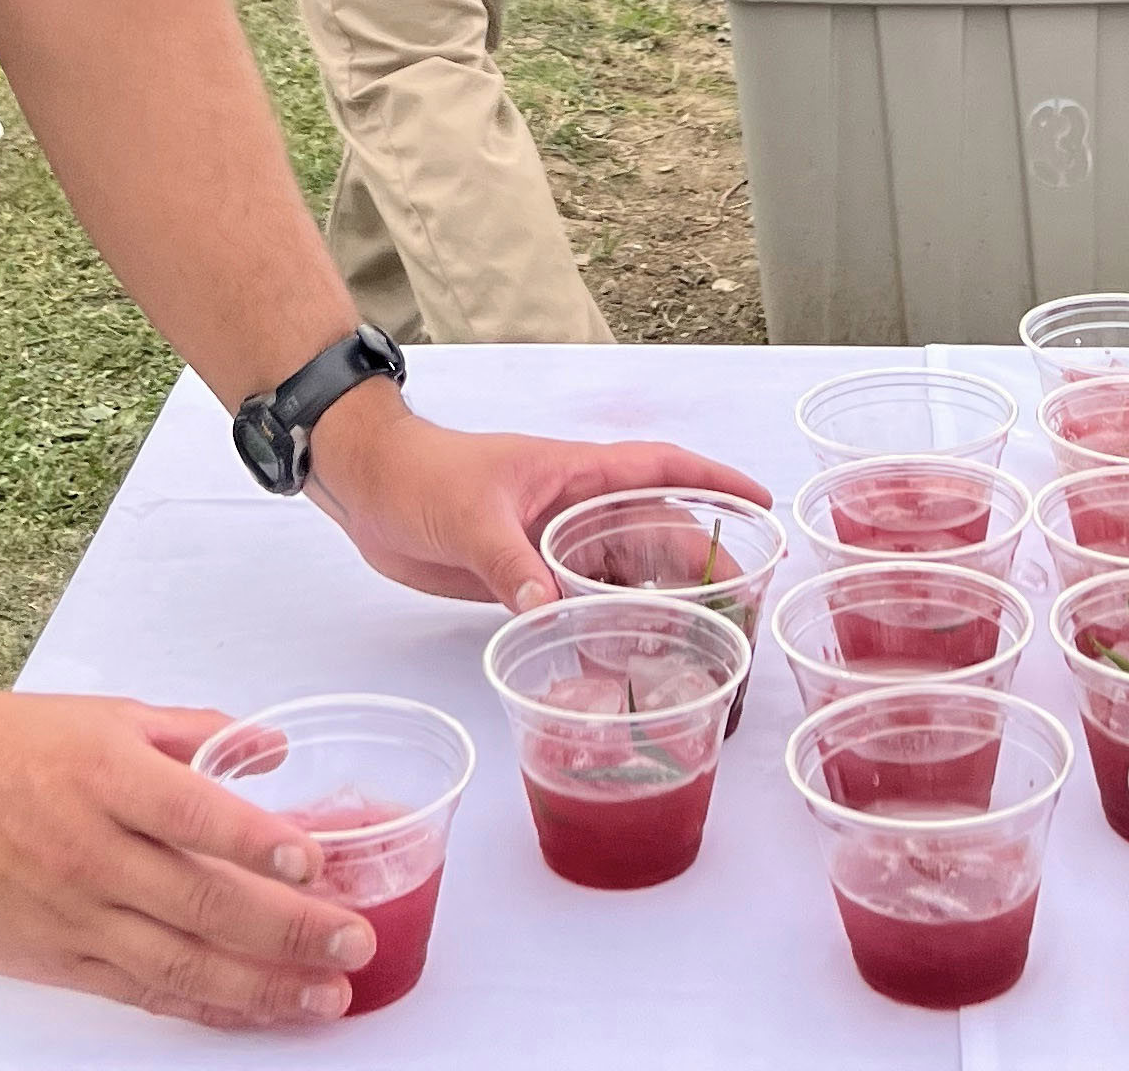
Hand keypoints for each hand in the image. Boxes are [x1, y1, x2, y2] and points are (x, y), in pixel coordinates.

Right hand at [0, 686, 381, 1028]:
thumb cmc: (0, 746)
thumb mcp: (103, 715)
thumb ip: (191, 730)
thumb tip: (269, 747)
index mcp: (107, 775)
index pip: (198, 814)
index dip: (262, 843)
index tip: (319, 861)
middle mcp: (92, 850)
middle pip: (204, 901)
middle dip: (290, 929)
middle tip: (353, 942)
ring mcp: (72, 914)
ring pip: (181, 962)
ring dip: (261, 986)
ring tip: (325, 998)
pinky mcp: (53, 960)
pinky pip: (141, 991)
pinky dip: (202, 1005)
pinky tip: (250, 1010)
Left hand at [306, 385, 766, 610]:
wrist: (367, 489)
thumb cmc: (422, 478)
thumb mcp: (470, 517)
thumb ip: (510, 563)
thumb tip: (551, 611)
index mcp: (575, 474)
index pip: (660, 468)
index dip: (713, 480)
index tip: (760, 501)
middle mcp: (574, 508)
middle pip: (653, 531)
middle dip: (698, 563)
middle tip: (741, 610)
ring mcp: (551, 541)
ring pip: (621, 571)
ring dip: (656, 601)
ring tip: (699, 645)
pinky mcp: (524, 572)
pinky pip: (581, 598)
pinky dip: (605, 624)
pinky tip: (624, 660)